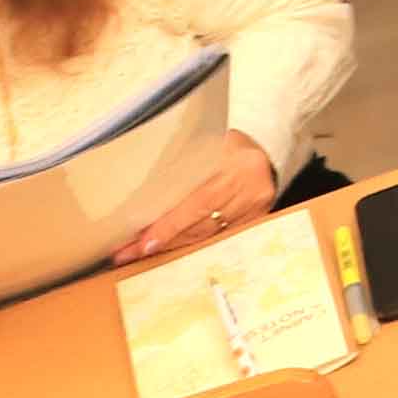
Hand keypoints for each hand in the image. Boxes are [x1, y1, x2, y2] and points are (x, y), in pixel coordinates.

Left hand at [111, 134, 279, 263]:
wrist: (268, 148)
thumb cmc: (230, 145)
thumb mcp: (209, 147)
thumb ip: (185, 169)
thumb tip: (145, 198)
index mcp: (237, 167)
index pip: (199, 203)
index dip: (170, 226)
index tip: (144, 243)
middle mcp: (251, 191)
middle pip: (201, 225)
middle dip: (164, 240)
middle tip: (129, 252)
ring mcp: (257, 208)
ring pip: (209, 236)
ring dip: (175, 246)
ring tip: (142, 252)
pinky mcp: (257, 220)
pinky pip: (220, 238)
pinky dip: (194, 243)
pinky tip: (172, 248)